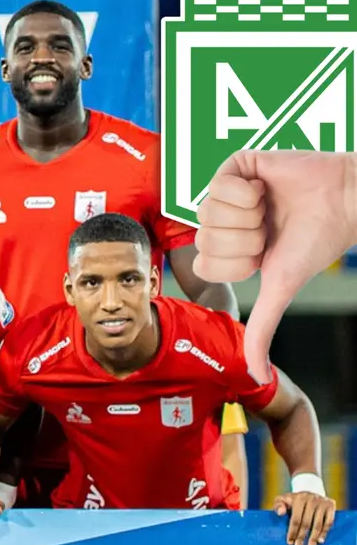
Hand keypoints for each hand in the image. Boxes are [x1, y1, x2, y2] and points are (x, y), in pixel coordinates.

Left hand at [193, 150, 356, 383]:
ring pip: (207, 212)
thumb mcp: (280, 289)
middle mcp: (221, 221)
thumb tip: (258, 378)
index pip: (202, 263)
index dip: (236, 262)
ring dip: (247, 215)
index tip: (263, 254)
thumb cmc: (314, 243)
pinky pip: (218, 184)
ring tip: (270, 208)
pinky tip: (266, 188)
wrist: (341, 201)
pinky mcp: (234, 165)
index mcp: (227, 248)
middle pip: (203, 239)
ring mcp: (224, 192)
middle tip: (270, 228)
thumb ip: (262, 330)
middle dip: (244, 239)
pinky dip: (247, 191)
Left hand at [273, 491, 335, 544]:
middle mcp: (311, 500)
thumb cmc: (294, 499)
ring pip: (318, 524)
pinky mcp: (331, 506)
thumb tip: (280, 513)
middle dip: (302, 537)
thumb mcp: (283, 499)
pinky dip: (324, 532)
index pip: (295, 519)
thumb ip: (278, 505)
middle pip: (306, 523)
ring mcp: (322, 503)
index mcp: (299, 498)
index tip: (290, 542)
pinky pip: (329, 522)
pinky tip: (320, 541)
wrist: (311, 489)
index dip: (292, 531)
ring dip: (314, 538)